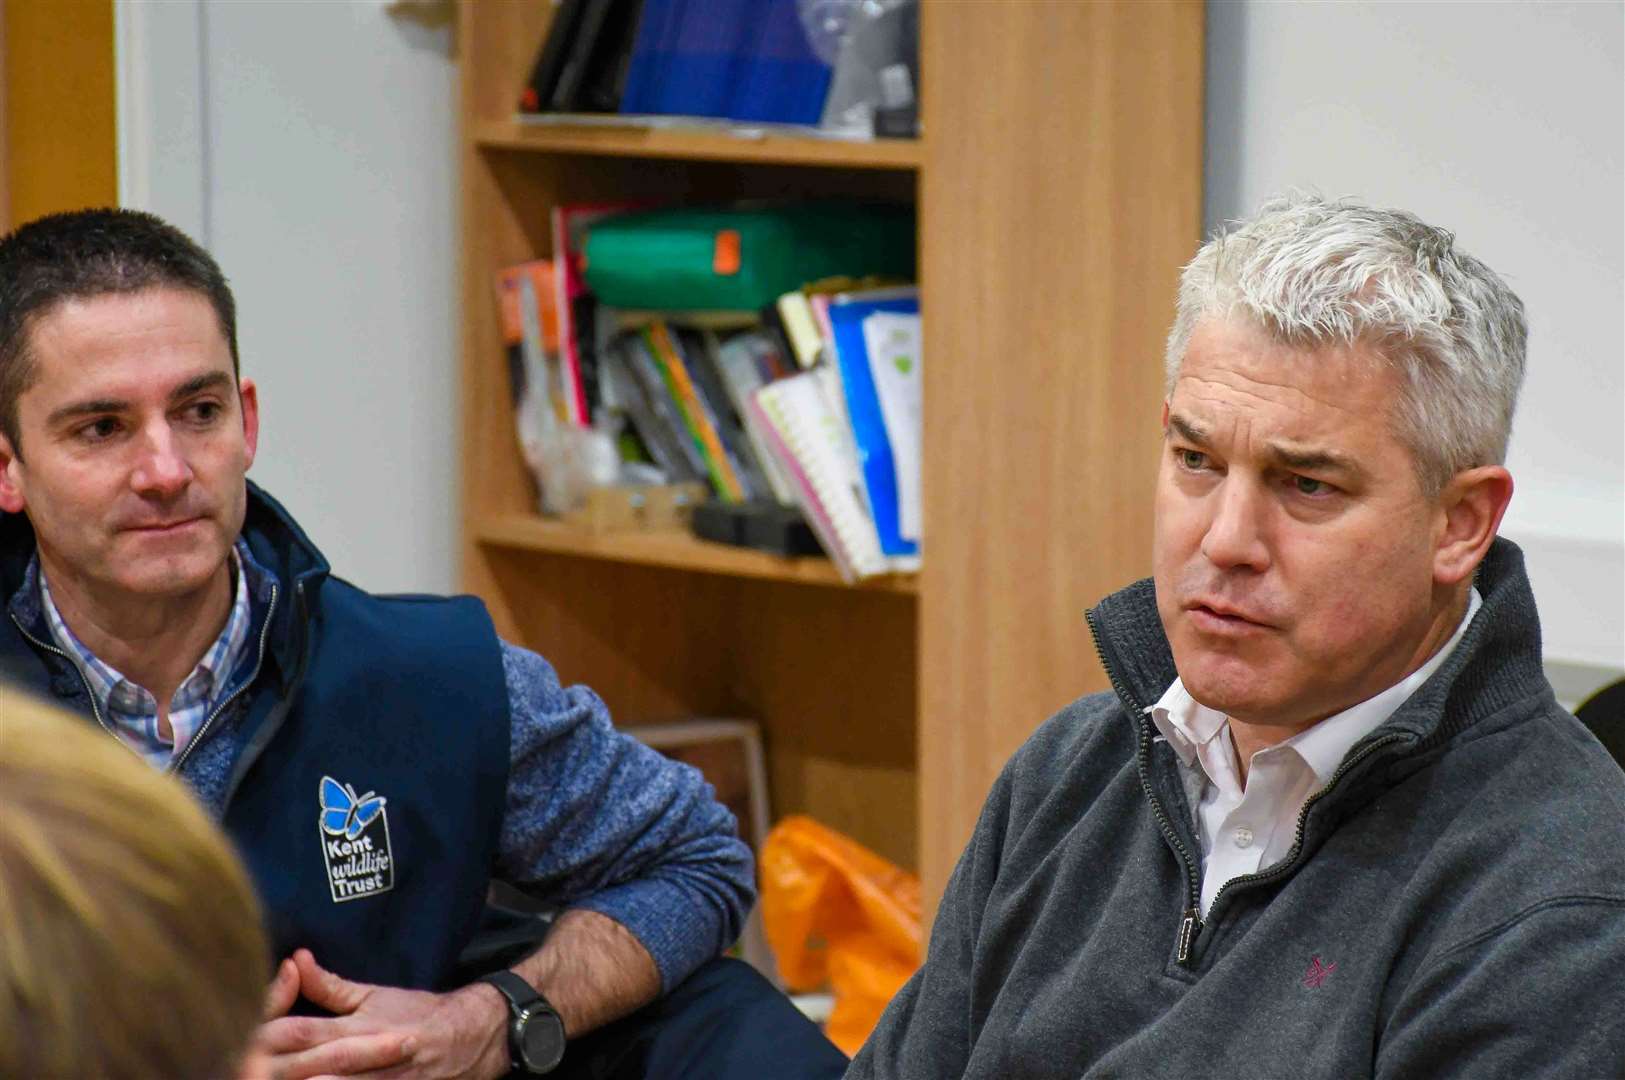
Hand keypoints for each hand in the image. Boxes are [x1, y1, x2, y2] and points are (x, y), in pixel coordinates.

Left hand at [251, 949, 508, 1079]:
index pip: (298, 1030)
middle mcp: (363, 1053)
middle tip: (241, 1069)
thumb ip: (330, 985)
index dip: (264, 1035)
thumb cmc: (416, 1015)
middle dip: (275, 1070)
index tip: (234, 1037)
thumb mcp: (373, 995)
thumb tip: (295, 958)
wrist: (471, 1037)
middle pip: (308, 1065)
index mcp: (353, 1024)